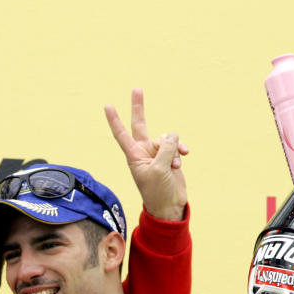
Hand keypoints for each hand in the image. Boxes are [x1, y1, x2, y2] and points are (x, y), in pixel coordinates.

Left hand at [105, 88, 187, 220]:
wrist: (169, 206)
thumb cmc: (158, 192)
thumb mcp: (159, 170)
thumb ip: (165, 149)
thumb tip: (172, 135)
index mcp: (134, 156)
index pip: (122, 134)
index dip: (115, 120)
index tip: (108, 106)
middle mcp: (143, 151)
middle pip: (141, 124)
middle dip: (139, 107)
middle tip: (136, 88)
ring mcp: (157, 153)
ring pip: (166, 138)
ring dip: (173, 150)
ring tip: (173, 166)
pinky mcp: (169, 156)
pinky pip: (176, 144)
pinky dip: (180, 151)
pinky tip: (185, 157)